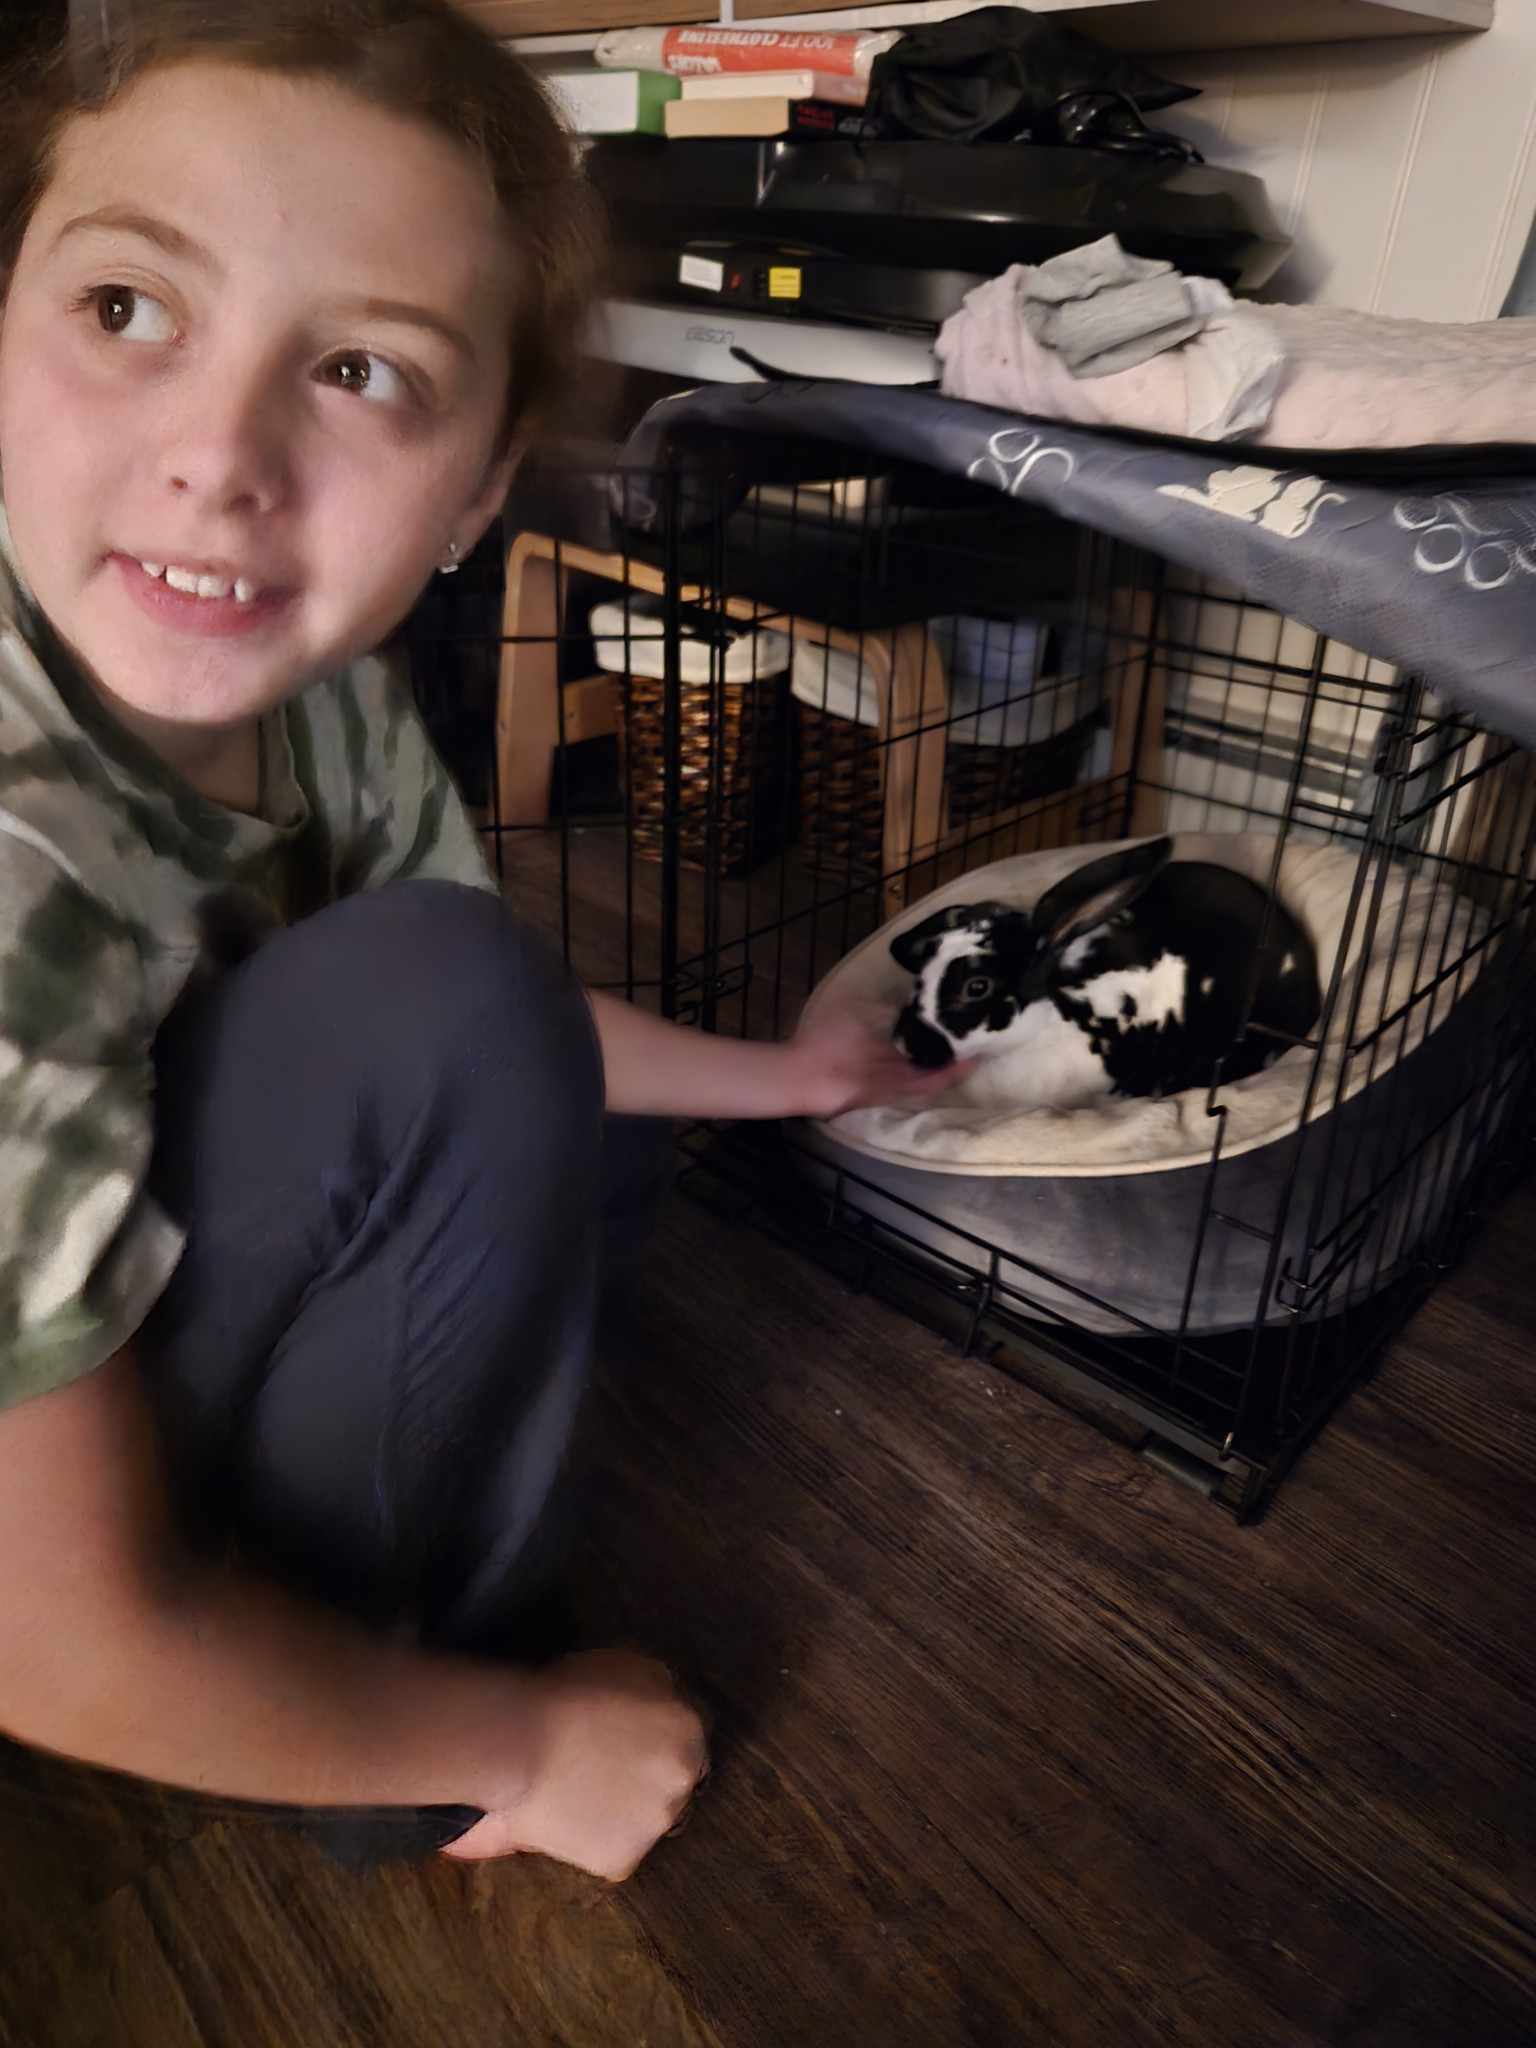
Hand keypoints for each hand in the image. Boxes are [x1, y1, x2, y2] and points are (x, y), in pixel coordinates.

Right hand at [442, 1649, 706, 1878]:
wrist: (520, 1742)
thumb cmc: (564, 1696)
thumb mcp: (627, 1664)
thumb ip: (659, 1688)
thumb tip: (666, 1703)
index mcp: (690, 1728)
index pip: (692, 1745)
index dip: (660, 1747)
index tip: (635, 1751)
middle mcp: (684, 1777)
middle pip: (677, 1787)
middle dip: (649, 1782)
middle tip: (607, 1773)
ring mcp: (657, 1822)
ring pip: (648, 1822)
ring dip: (626, 1814)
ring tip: (582, 1796)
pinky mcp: (625, 1858)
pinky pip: (618, 1854)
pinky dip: (598, 1843)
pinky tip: (572, 1820)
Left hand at [787, 1008, 971, 1118]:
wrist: (804, 1075)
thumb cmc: (825, 1040)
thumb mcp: (857, 1013)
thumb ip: (884, 1009)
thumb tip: (909, 997)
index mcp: (884, 1038)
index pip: (918, 1032)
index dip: (940, 1027)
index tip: (961, 1015)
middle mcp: (893, 1058)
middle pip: (930, 1053)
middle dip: (953, 1047)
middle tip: (981, 1035)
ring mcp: (894, 1076)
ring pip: (931, 1070)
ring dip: (953, 1064)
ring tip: (979, 1052)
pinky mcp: (893, 1091)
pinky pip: (921, 1084)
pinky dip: (941, 1077)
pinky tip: (962, 1067)